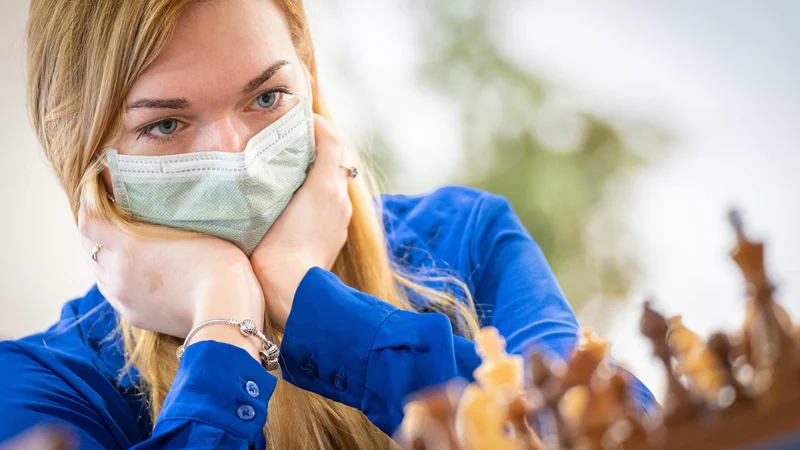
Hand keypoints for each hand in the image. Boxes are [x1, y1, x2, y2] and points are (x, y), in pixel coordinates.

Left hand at [78, 207, 264, 340]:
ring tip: (127, 248)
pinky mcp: (134, 316)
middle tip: (115, 218)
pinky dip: (119, 280)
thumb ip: (162, 219)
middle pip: (89, 247)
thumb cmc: (219, 262)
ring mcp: (123, 298)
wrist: (227, 310)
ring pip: (98, 272)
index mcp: (130, 245)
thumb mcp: (191, 228)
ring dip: (106, 257)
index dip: (89, 204)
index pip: (88, 220)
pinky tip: (140, 275)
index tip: (98, 190)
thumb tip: (150, 206)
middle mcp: (118, 273)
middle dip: (98, 231)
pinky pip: (114, 293)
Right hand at [250, 114, 352, 328]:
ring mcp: (338, 219)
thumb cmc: (279, 244)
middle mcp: (339, 199)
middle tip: (290, 139)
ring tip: (289, 167)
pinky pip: (329, 204)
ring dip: (317, 171)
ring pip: (331, 182)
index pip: (332, 140)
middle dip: (318, 146)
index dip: (318, 124)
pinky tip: (294, 198)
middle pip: (334, 160)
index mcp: (327, 186)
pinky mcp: (334, 236)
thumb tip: (303, 139)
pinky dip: (317, 193)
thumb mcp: (281, 199)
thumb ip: (293, 167)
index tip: (299, 117)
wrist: (289, 287)